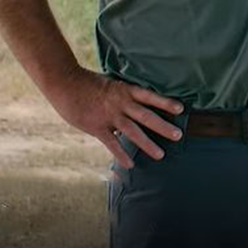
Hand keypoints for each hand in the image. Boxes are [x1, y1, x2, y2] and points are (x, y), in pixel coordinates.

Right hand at [50, 67, 184, 168]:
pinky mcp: (96, 127)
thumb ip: (123, 95)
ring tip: (160, 155)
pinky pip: (111, 143)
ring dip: (147, 144)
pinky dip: (121, 154)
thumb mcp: (110, 84)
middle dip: (163, 126)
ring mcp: (109, 116)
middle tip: (179, 135)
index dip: (165, 102)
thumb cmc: (88, 83)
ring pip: (132, 131)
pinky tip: (130, 164)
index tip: (181, 109)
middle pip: (146, 116)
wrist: (66, 83)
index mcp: (125, 90)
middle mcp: (121, 102)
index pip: (150, 96)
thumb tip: (134, 106)